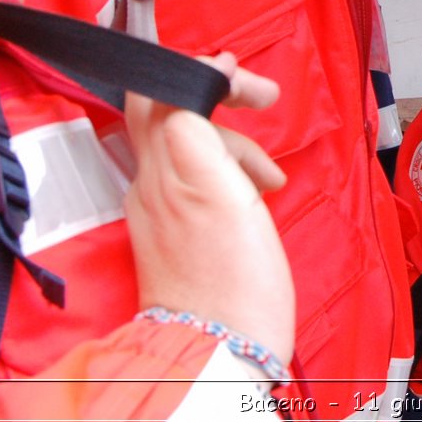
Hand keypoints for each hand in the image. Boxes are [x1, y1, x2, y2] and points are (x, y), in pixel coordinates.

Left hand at [123, 52, 293, 361]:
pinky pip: (194, 183)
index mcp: (160, 166)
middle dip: (224, 102)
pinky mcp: (173, 237)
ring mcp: (158, 211)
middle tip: (266, 103)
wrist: (222, 350)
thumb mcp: (221, 187)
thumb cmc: (234, 279)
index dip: (209, 74)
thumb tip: (203, 71)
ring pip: (191, 149)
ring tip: (272, 174)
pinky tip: (253, 197)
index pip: (165, 90)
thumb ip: (199, 122)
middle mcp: (149, 184)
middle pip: (174, 114)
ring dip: (235, 147)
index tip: (253, 88)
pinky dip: (227, 177)